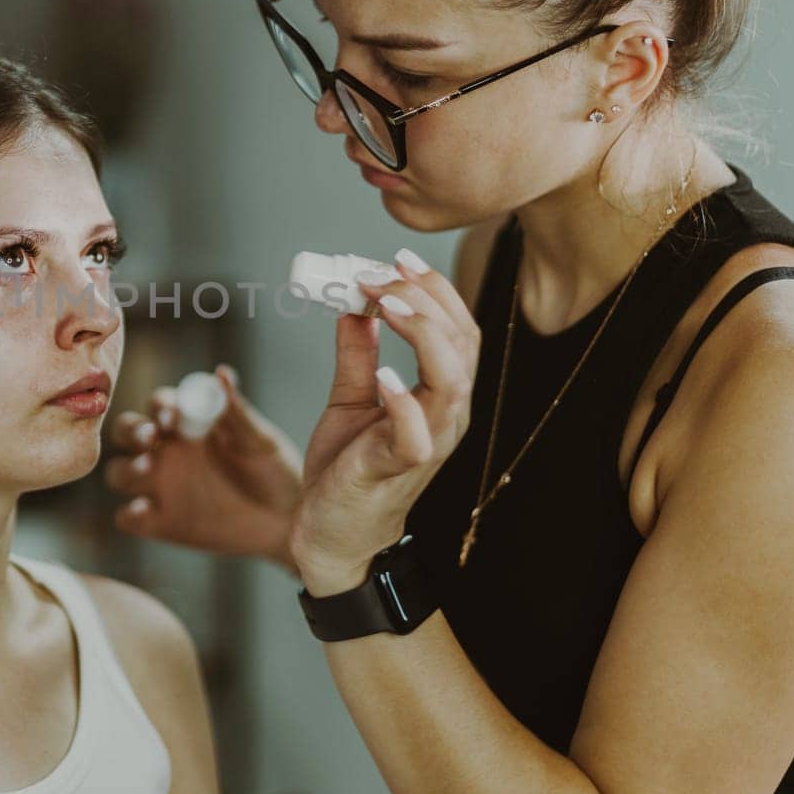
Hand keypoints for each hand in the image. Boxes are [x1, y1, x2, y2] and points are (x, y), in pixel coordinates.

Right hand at [104, 365, 302, 568]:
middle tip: (150, 437)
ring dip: (126, 468)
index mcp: (189, 425)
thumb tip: (221, 373)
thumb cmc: (276, 473)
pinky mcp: (160, 522)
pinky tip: (146, 510)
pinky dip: (129, 514)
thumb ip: (236, 411)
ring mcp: (160, 487)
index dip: (160, 405)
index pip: (160, 404)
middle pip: (126, 432)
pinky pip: (128, 518)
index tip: (171, 414)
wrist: (287, 522)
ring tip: (148, 469)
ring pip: (119, 472)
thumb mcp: (260, 441)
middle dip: (131, 431)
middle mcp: (168, 452)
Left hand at [290, 251, 480, 594]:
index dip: (432, 289)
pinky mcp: (398, 468)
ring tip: (385, 303)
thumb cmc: (347, 470)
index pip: (457, 330)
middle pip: (463, 344)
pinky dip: (403, 398)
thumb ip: (356, 354)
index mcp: (440, 396)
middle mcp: (446, 416)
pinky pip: (416, 432)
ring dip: (421, 334)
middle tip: (382, 273)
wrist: (330, 535)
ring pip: (452, 380)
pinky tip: (382, 372)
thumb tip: (352, 306)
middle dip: (427, 298)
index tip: (395, 258)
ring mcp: (429, 443)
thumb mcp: (350, 399)